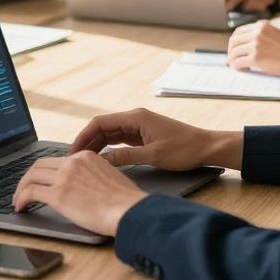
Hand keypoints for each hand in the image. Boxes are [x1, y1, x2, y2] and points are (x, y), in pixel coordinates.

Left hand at [11, 151, 147, 235]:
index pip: (57, 160)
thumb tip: (83, 187)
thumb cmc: (125, 202)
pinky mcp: (58, 194)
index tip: (40, 180)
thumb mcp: (109, 177)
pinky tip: (20, 207)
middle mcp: (73, 163)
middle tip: (23, 189)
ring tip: (18, 200)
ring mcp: (64, 177)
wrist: (129, 211)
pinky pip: (31, 192)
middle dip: (28, 177)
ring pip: (31, 176)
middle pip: (39, 164)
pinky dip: (21, 199)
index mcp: (85, 157)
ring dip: (21, 188)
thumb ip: (92, 176)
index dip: (44, 171)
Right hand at [68, 108, 241, 170]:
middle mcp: (135, 118)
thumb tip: (100, 162)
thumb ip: (125, 158)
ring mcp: (139, 126)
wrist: (207, 148)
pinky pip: (119, 140)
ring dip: (96, 146)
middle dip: (86, 142)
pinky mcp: (143, 135)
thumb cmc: (184, 149)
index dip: (83, 136)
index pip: (100, 123)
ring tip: (82, 161)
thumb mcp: (153, 156)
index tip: (72, 151)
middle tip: (73, 159)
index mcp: (136, 117)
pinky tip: (100, 159)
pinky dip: (108, 148)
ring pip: (110, 134)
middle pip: (102, 127)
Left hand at [227, 20, 279, 77]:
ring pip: (234, 52)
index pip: (240, 31)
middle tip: (232, 57)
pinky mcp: (256, 58)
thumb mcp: (279, 32)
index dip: (235, 41)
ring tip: (235, 65)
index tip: (236, 47)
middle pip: (234, 41)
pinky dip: (236, 66)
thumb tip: (255, 42)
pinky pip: (238, 62)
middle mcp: (257, 33)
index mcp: (261, 26)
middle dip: (231, 50)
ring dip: (232, 59)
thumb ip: (266, 35)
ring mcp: (255, 45)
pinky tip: (240, 69)